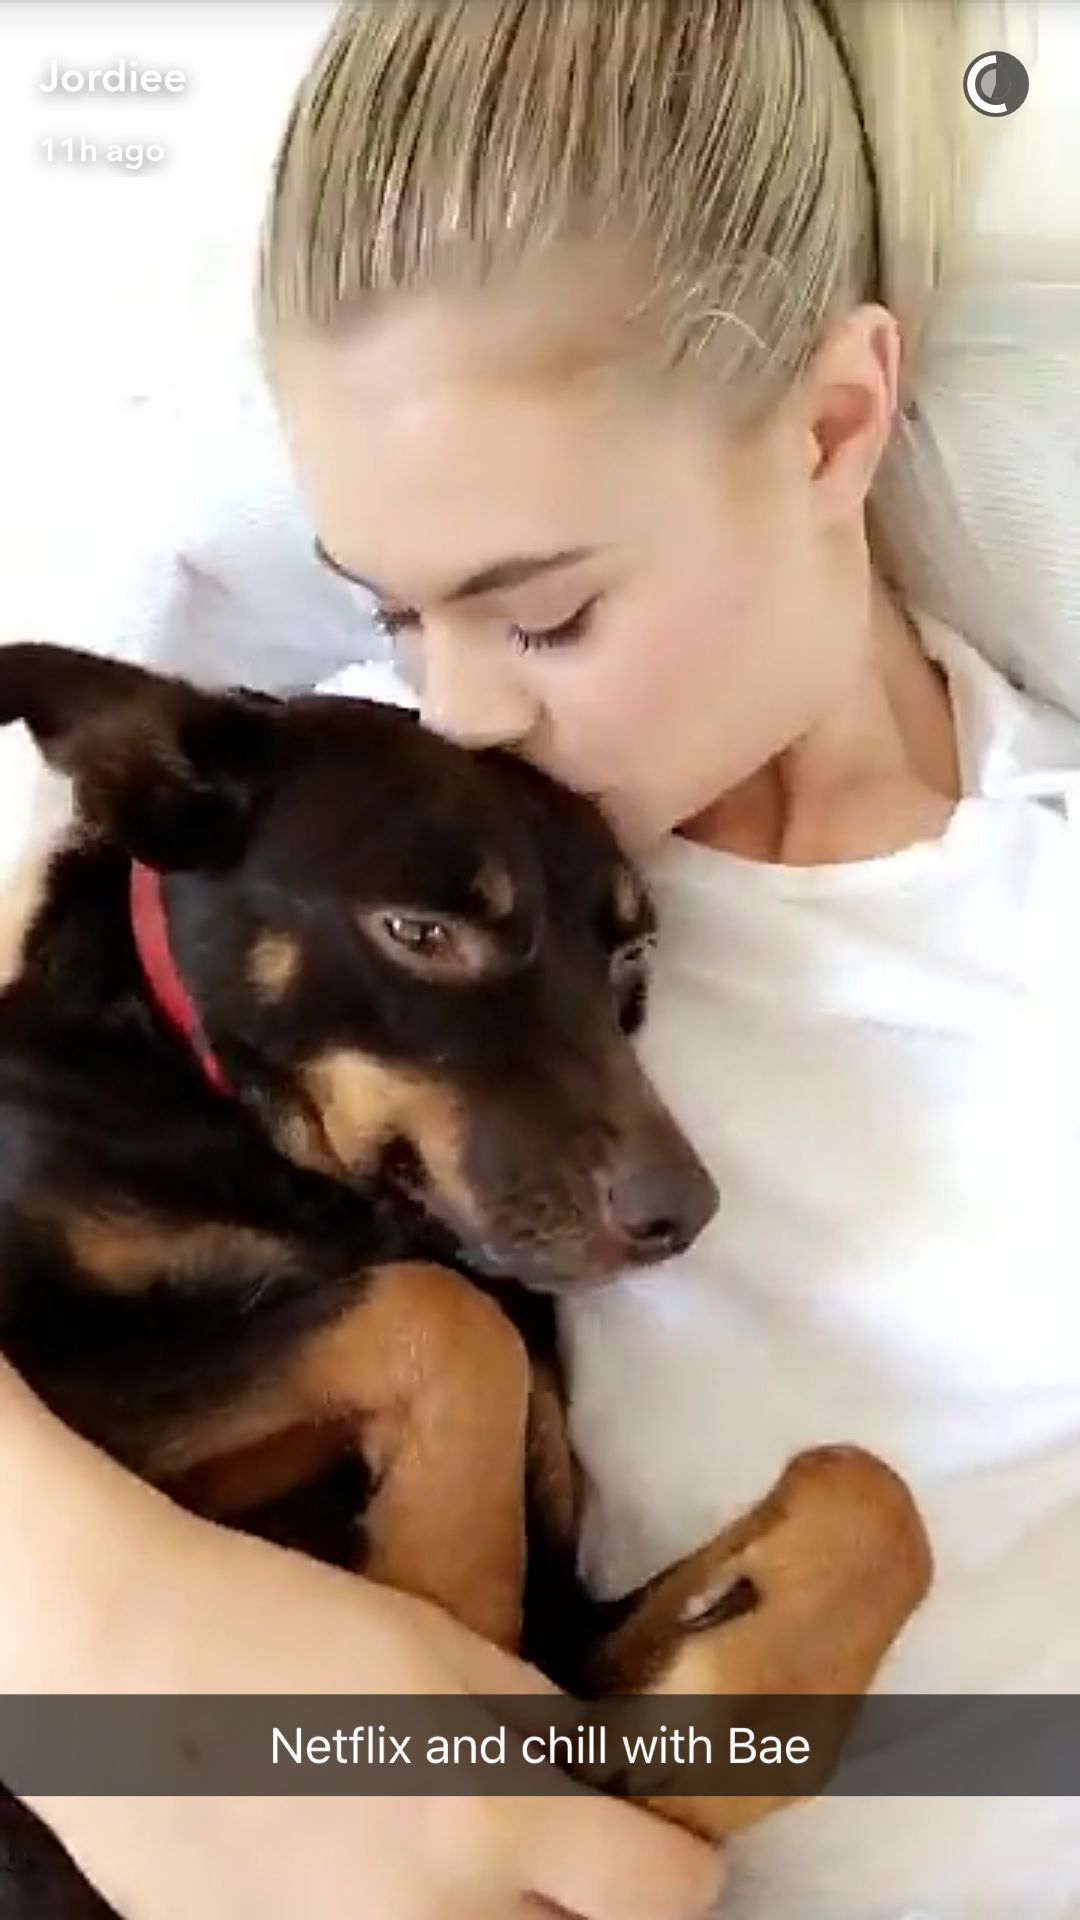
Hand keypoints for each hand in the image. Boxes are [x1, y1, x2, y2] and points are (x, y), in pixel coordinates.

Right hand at [0, 1362, 722, 1919]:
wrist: (119, 1665)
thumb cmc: (280, 1627)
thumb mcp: (440, 1646)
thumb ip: (538, 1723)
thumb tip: (597, 1773)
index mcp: (491, 1824)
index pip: (668, 1895)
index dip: (681, 1860)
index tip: (662, 1834)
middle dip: (590, 1898)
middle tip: (564, 1844)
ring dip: (498, 1916)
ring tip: (452, 1846)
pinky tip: (367, 1864)